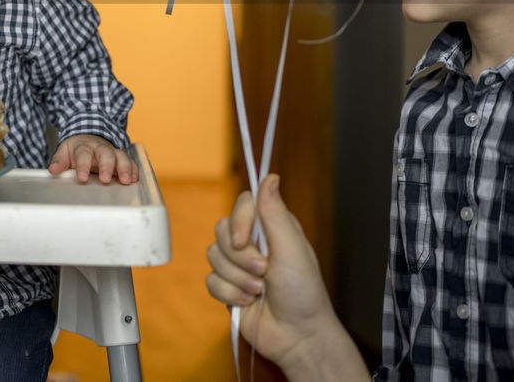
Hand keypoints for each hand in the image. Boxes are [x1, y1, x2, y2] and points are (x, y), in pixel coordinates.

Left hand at [48, 135, 138, 184]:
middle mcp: (100, 148)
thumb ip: (59, 161)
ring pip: (121, 156)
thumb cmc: (76, 149)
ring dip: (125, 168)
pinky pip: (130, 161)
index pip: (83, 155)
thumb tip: (52, 170)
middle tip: (106, 179)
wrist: (88, 136)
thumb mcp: (64, 152)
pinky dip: (134, 169)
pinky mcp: (122, 158)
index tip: (82, 178)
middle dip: (107, 166)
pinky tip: (135, 179)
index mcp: (84, 147)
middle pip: (105, 154)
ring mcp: (112, 152)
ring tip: (127, 181)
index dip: (83, 166)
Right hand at [205, 175, 367, 380]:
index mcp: (271, 228)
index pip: (242, 204)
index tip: (243, 239)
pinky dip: (229, 294)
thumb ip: (275, 213)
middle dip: (240, 257)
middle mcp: (252, 243)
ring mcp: (237, 266)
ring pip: (213, 256)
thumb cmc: (303, 292)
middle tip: (263, 272)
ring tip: (259, 292)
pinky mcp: (226, 287)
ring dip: (238, 278)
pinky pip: (210, 281)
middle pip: (222, 230)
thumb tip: (270, 176)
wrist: (296, 336)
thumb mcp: (292, 249)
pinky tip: (247, 303)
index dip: (238, 220)